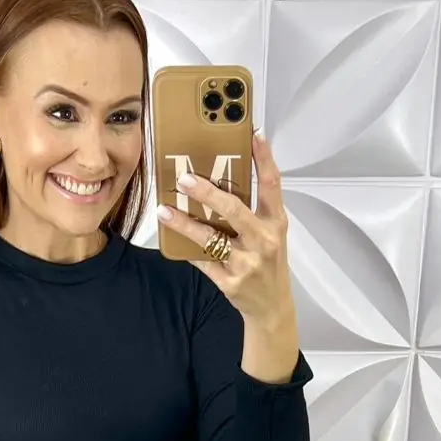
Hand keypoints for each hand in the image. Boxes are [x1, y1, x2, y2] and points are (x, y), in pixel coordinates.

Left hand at [157, 132, 294, 331]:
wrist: (272, 306)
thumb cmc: (268, 263)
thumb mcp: (270, 234)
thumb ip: (252, 210)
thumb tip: (219, 180)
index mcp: (276, 223)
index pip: (272, 185)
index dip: (264, 159)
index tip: (253, 134)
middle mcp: (264, 241)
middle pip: (234, 210)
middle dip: (207, 193)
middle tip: (184, 178)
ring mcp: (247, 263)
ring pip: (211, 239)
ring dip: (184, 223)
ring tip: (165, 210)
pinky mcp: (230, 282)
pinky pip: (202, 262)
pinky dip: (186, 249)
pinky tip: (171, 237)